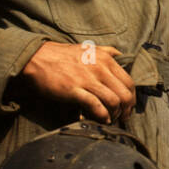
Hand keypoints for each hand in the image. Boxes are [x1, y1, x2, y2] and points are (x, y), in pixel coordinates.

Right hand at [20, 42, 135, 122]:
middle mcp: (100, 68)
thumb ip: (106, 51)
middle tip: (122, 117)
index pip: (129, 82)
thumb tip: (120, 55)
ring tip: (110, 119)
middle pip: (125, 94)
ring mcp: (87, 79)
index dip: (132, 98)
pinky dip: (102, 116)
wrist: (36, 58)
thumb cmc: (62, 56)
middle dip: (126, 110)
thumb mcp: (88, 48)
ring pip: (114, 101)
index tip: (128, 108)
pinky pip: (96, 106)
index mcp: (106, 59)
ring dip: (115, 115)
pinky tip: (102, 120)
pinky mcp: (74, 90)